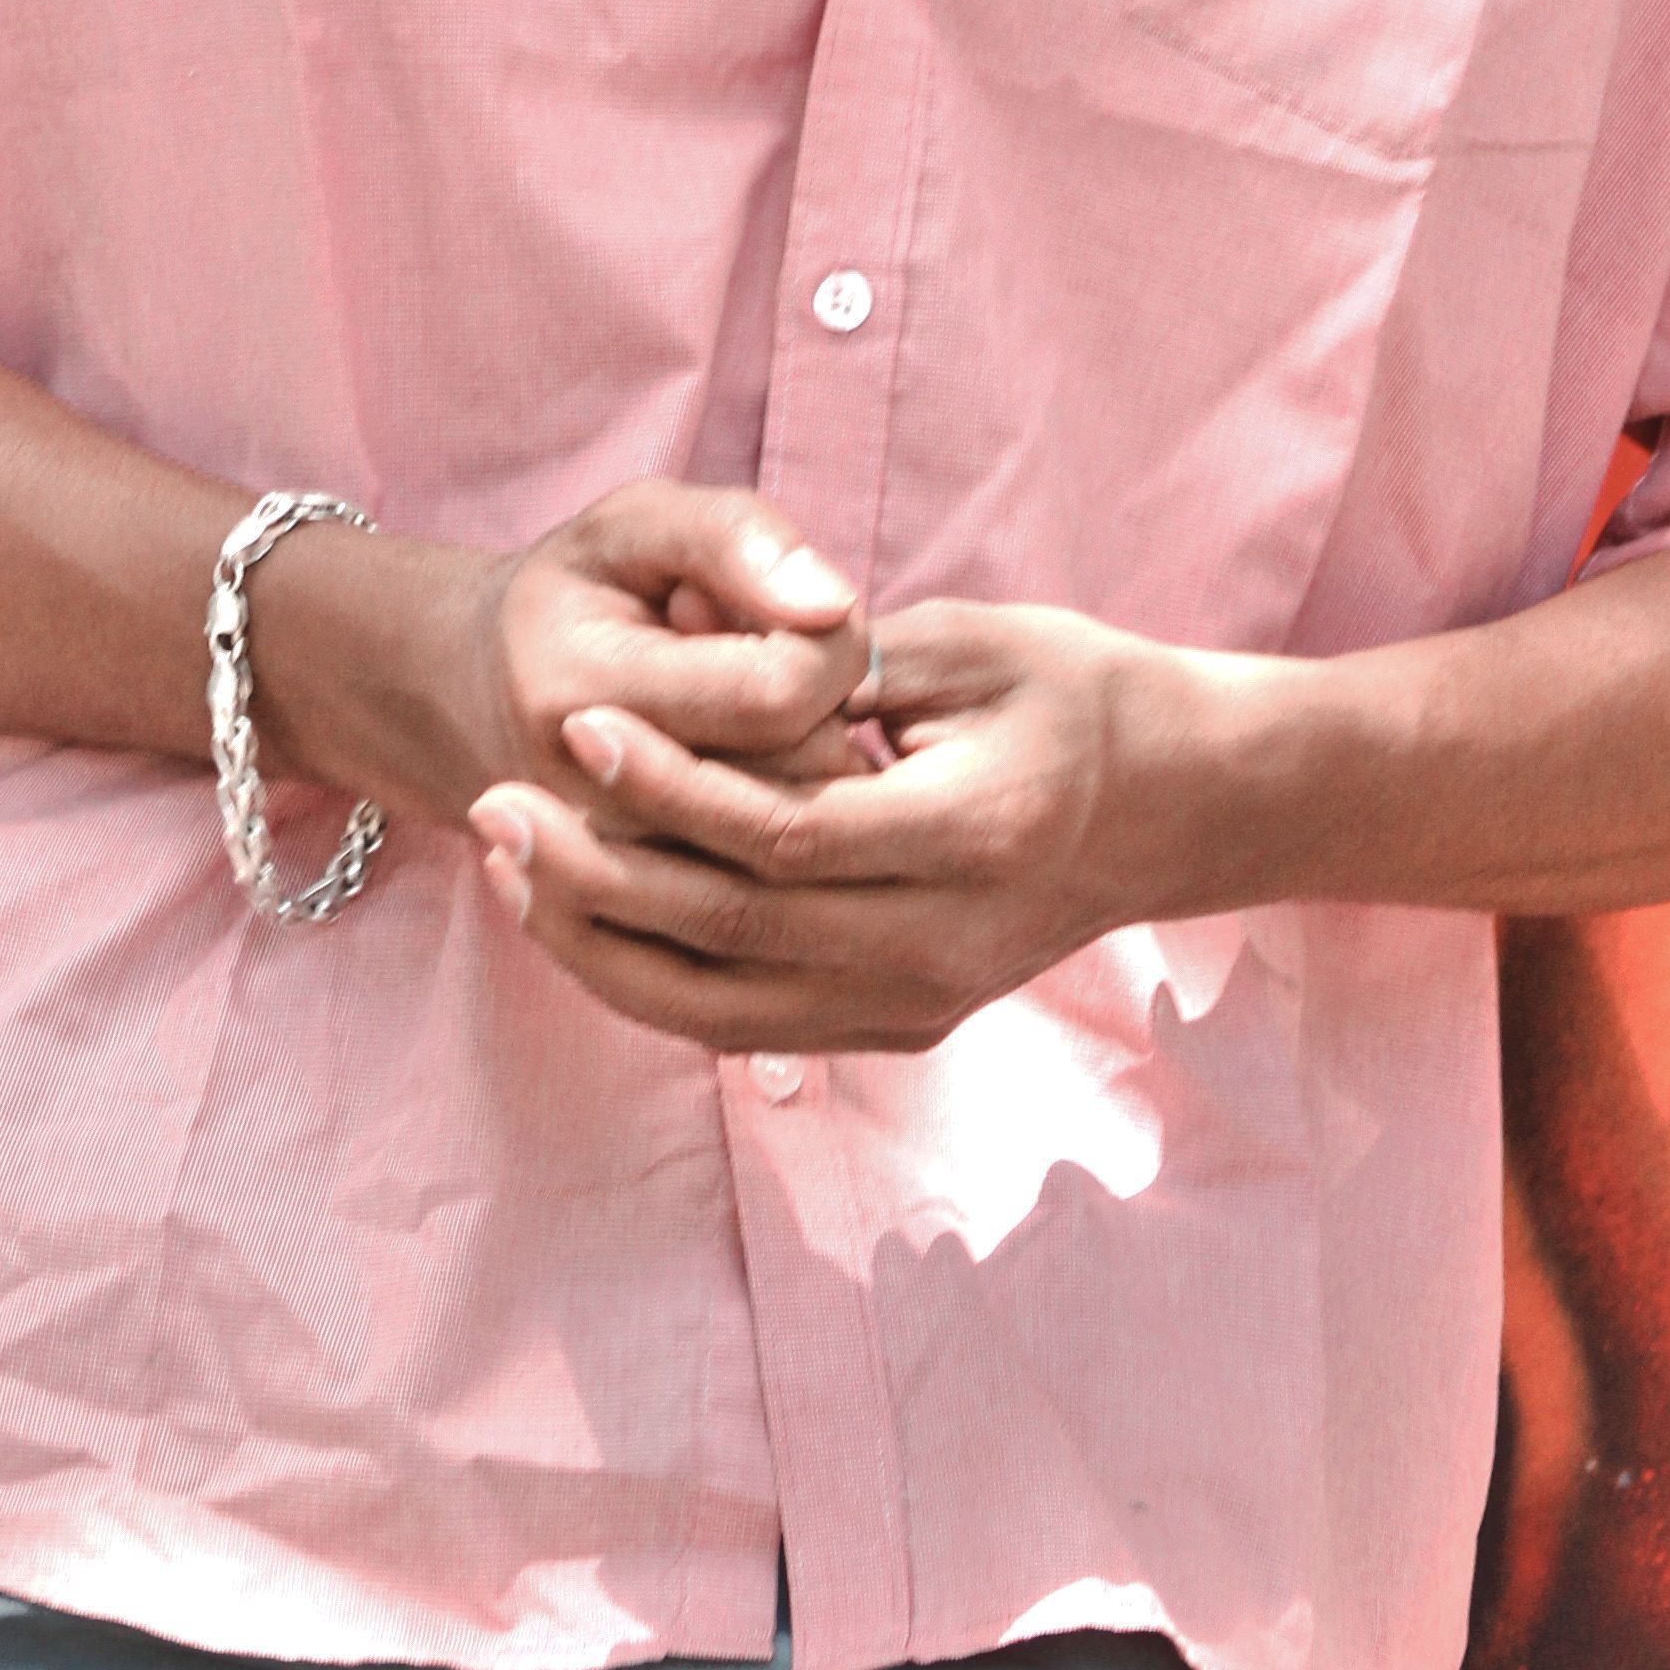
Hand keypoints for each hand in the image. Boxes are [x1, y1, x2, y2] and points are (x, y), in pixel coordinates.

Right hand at [255, 483, 871, 829]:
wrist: (478, 698)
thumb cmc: (580, 593)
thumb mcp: (638, 526)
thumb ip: (736, 539)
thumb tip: (833, 604)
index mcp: (581, 694)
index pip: (777, 692)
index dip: (824, 645)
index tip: (800, 612)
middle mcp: (589, 809)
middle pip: (801, 778)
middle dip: (829, 710)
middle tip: (780, 662)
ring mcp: (618, 884)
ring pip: (799, 844)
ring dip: (816, 773)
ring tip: (764, 719)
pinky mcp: (648, 923)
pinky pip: (776, 889)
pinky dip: (794, 825)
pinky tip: (760, 774)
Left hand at [470, 596, 1224, 1053]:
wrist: (1180, 810)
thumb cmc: (1081, 694)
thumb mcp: (985, 643)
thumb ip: (856, 666)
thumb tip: (724, 669)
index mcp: (971, 836)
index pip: (784, 837)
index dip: (669, 786)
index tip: (578, 724)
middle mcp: (942, 945)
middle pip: (730, 937)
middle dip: (593, 876)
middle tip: (489, 808)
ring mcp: (922, 1002)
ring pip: (720, 1007)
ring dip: (597, 944)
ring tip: (507, 868)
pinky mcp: (904, 1026)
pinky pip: (749, 1025)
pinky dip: (654, 981)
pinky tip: (583, 921)